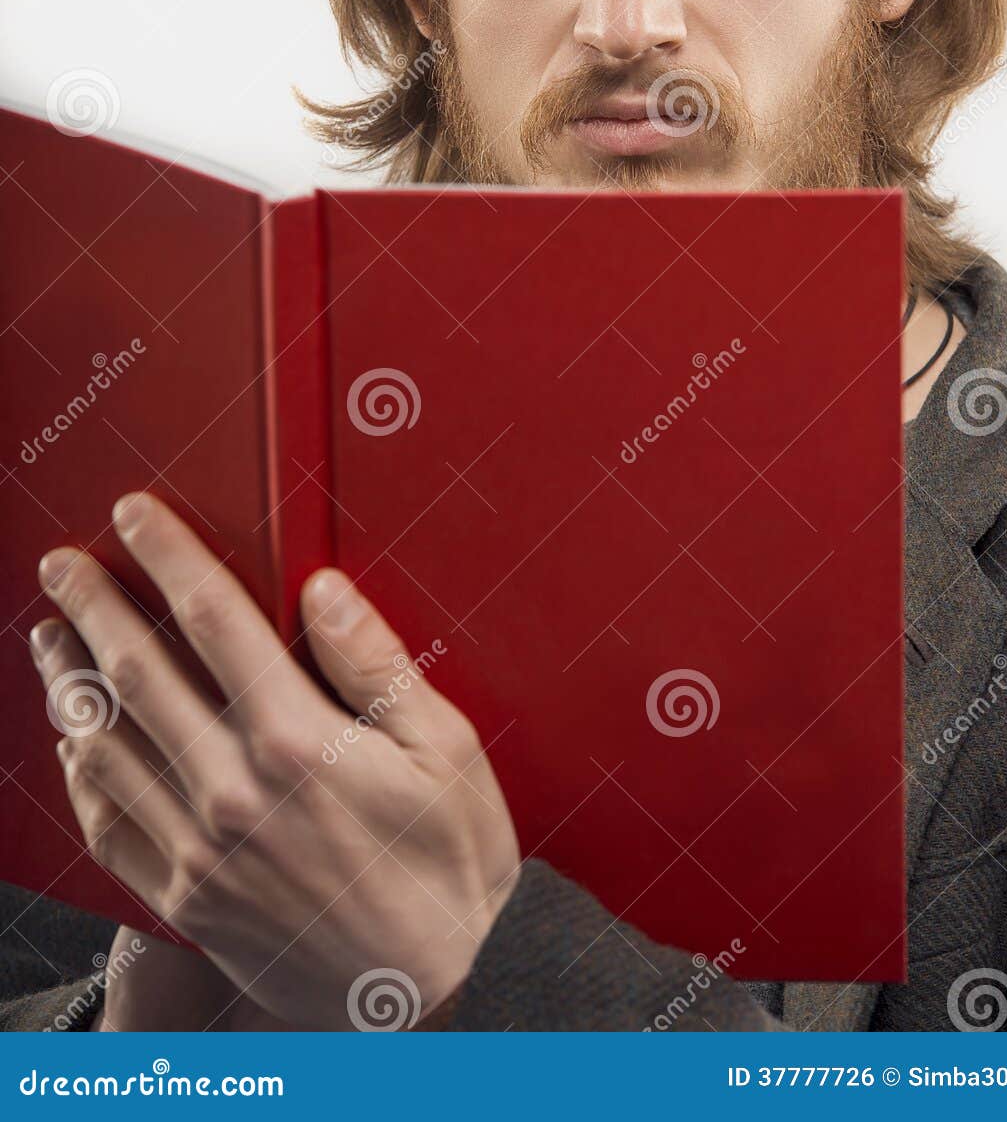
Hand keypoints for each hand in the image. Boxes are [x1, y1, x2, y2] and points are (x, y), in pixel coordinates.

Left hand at [31, 493, 520, 1030]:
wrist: (421, 998)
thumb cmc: (453, 868)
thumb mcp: (448, 753)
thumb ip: (376, 666)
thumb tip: (321, 590)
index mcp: (299, 741)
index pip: (213, 620)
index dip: (166, 555)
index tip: (132, 514)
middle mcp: (233, 791)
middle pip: (139, 674)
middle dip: (93, 606)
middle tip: (60, 563)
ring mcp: (200, 851)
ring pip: (106, 747)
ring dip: (68, 682)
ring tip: (49, 636)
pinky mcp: (186, 899)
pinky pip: (108, 826)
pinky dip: (79, 774)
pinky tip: (73, 743)